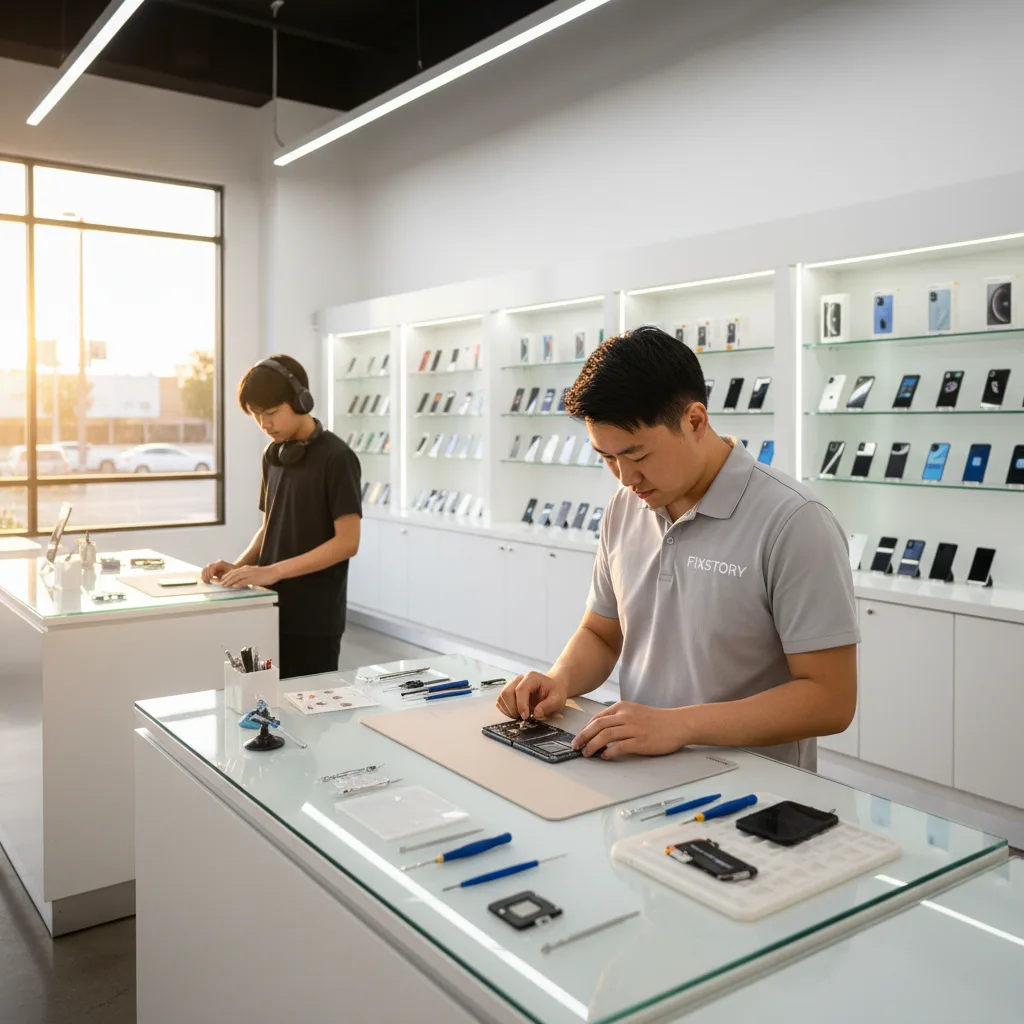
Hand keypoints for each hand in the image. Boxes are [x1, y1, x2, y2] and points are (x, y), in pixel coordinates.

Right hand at [201, 559, 235, 582]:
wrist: (235, 568)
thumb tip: (215, 580)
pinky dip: (204, 576)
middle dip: (206, 575)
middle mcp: (216, 563)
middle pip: (207, 568)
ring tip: (207, 582)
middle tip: (208, 582)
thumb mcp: (230, 574)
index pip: (211, 567)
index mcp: (220, 563)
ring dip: (204, 576)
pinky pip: (205, 571)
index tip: (211, 579)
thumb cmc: (234, 571)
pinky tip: (206, 581)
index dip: (210, 574)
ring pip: (205, 569)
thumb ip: (223, 577)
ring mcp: (213, 566)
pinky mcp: (212, 569)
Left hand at [217, 564, 280, 588]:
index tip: (222, 580)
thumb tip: (241, 582)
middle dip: (225, 579)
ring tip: (224, 585)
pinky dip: (238, 584)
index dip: (226, 576)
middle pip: (233, 574)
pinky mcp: (254, 578)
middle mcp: (246, 570)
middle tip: (220, 584)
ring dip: (229, 582)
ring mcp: (250, 574)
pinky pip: (244, 581)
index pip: (233, 572)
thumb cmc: (265, 573)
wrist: (274, 571)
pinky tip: (234, 586)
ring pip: (236, 577)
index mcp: (246, 568)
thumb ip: (247, 577)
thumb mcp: (254, 574)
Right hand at [496, 671, 567, 721]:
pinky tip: (515, 713)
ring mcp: (512, 684)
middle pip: (507, 693)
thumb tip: (536, 714)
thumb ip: (548, 706)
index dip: (521, 705)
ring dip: (508, 710)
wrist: (552, 687)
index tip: (526, 717)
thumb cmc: (555, 692)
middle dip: (513, 709)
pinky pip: (500, 701)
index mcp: (532, 678)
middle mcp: (519, 679)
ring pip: (501, 697)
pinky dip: (505, 710)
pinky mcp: (508, 691)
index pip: (520, 690)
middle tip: (523, 718)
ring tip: (520, 716)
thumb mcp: (558, 700)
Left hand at [570, 701, 687, 758]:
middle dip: (583, 737)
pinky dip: (609, 752)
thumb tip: (600, 730)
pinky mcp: (640, 741)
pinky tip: (604, 757)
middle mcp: (626, 716)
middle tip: (576, 746)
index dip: (585, 729)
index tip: (579, 737)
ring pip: (605, 736)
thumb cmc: (657, 720)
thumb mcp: (634, 711)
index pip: (597, 718)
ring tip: (587, 753)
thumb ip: (618, 718)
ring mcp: (633, 728)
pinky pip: (619, 747)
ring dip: (592, 746)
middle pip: (597, 726)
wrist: (677, 724)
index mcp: (622, 707)